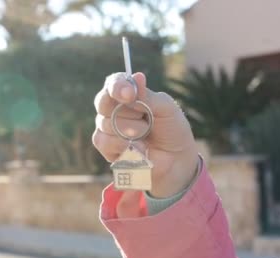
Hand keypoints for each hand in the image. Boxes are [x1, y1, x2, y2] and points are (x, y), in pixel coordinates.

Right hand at [93, 72, 198, 197]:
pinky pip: (104, 141)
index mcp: (128, 94)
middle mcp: (113, 109)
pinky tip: (139, 147)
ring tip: (146, 135)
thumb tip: (136, 76)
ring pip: (105, 123)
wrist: (176, 159)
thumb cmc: (172, 129)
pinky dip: (123, 144)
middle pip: (103, 102)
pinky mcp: (107, 148)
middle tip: (145, 119)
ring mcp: (108, 128)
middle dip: (127, 111)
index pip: (113, 83)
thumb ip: (148, 95)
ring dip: (130, 130)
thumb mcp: (166, 108)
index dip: (118, 86)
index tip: (130, 94)